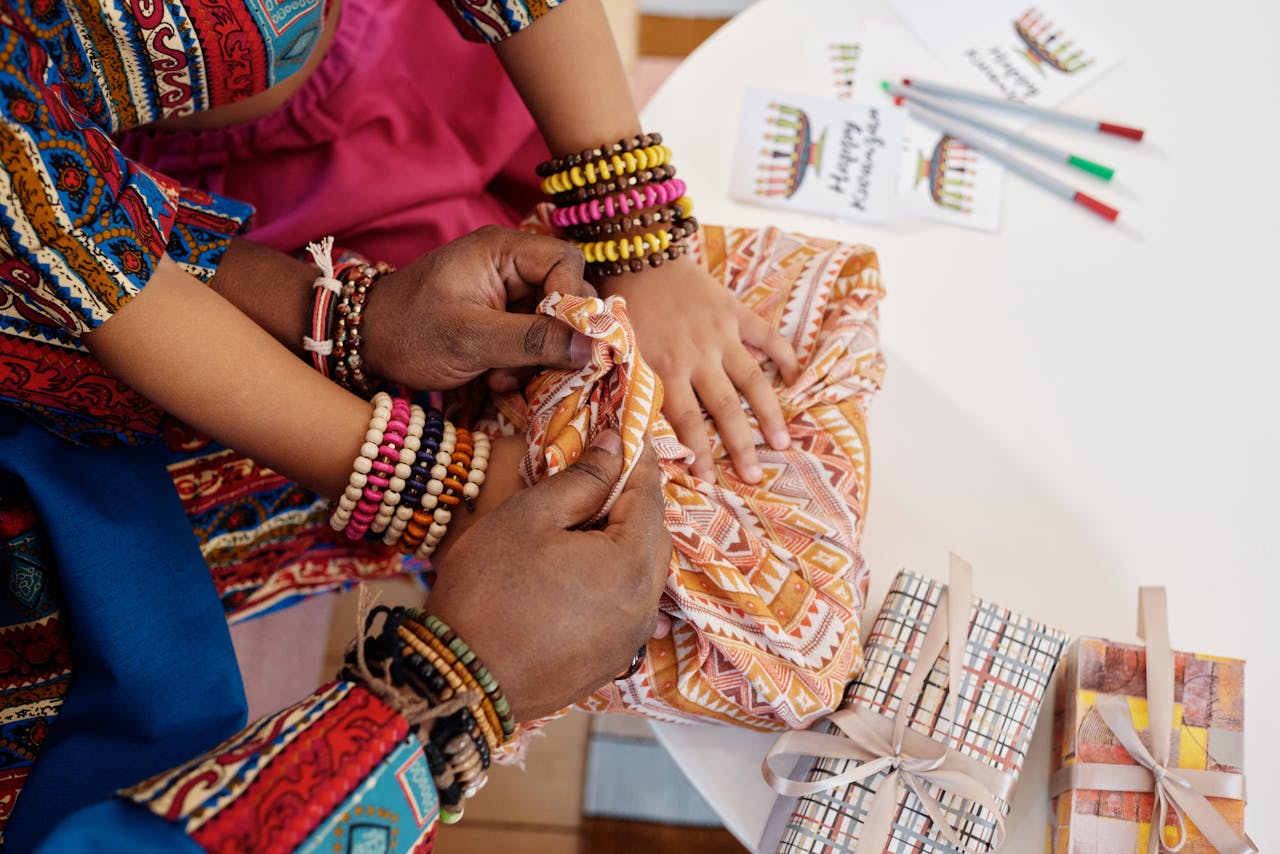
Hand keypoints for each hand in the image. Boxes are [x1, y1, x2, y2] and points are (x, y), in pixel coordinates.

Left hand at [362, 226, 595, 389]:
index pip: (566, 262)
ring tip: (504, 379)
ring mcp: (507, 293)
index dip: (573, 300)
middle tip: (538, 368)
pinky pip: (534, 340)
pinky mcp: (502, 320)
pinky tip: (496, 380)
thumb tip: (592, 347)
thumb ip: (532, 340)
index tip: (563, 340)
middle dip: (556, 337)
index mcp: (502, 250)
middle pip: (566, 295)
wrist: (367, 345)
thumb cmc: (410, 332)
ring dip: (538, 358)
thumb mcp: (471, 339)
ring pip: (554, 324)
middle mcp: (511, 266)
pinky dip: (523, 365)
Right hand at [425, 432, 670, 720]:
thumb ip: (583, 478)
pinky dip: (613, 580)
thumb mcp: (529, 516)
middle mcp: (645, 605)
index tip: (627, 435)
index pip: (650, 496)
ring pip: (643, 574)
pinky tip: (576, 571)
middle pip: (654, 536)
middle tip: (598, 477)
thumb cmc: (487, 591)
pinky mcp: (612, 661)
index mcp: (631, 564)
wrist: (460, 679)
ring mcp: (631, 639)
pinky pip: (627, 607)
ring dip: (623, 543)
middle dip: (632, 503)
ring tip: (582, 524)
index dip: (639, 462)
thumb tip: (619, 445)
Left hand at [605, 259, 800, 482]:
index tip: (709, 480)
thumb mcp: (616, 349)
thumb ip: (630, 384)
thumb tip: (633, 428)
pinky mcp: (735, 311)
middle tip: (756, 477)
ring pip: (752, 380)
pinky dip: (784, 355)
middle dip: (741, 446)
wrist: (638, 253)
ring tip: (782, 442)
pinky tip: (798, 377)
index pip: (685, 421)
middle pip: (725, 409)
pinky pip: (766, 336)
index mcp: (664, 367)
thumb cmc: (621, 304)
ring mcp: (721, 333)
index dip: (698, 453)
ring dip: (770, 413)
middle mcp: (697, 356)